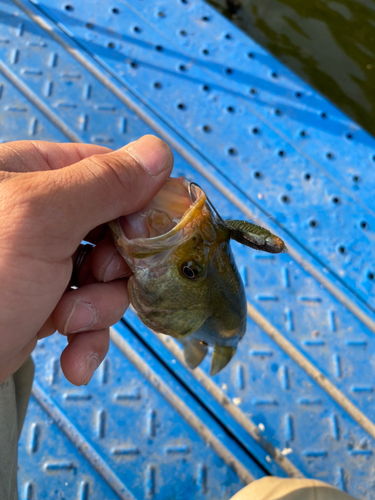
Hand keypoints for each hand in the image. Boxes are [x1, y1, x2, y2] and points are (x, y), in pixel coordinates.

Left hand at [0, 135, 172, 384]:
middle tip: (98, 278)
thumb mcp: (39, 219)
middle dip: (116, 266)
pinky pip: (91, 315)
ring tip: (68, 321)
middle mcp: (40, 218)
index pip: (109, 172)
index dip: (138, 201)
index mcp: (32, 176)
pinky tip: (75, 358)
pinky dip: (89, 339)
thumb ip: (102, 183)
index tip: (148, 231)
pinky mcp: (45, 307)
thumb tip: (159, 152)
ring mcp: (44, 265)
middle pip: (117, 230)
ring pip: (109, 278)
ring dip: (100, 308)